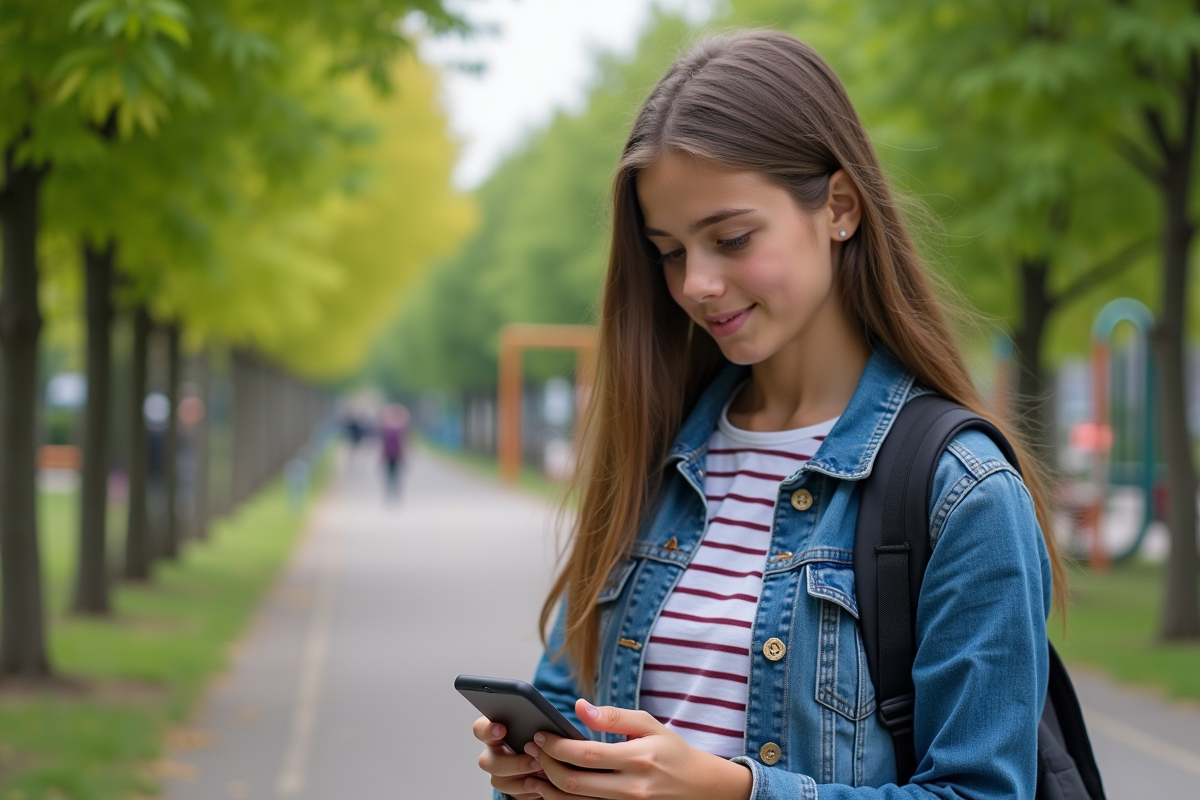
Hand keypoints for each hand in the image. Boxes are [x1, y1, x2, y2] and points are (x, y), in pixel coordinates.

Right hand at [473, 715, 542, 798]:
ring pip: (500, 782)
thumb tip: (541, 735)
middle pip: (487, 762)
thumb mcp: (535, 730)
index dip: (487, 730)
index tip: (501, 730)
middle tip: (537, 762)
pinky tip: (544, 783)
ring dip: (524, 780)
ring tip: (545, 773)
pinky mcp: (509, 788)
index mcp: (494, 734)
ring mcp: (497, 773)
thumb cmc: (537, 739)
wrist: (546, 759)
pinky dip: (531, 789)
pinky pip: (515, 794)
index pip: (480, 729)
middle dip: (515, 764)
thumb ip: (532, 729)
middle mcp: (492, 754)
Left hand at [519, 699, 751, 798]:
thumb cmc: (672, 752)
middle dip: (546, 766)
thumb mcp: (650, 725)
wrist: (701, 788)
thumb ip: (613, 716)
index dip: (557, 746)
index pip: (587, 755)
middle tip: (531, 750)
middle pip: (575, 783)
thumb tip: (579, 707)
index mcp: (638, 759)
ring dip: (549, 789)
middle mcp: (632, 788)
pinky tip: (552, 788)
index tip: (541, 735)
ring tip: (534, 771)